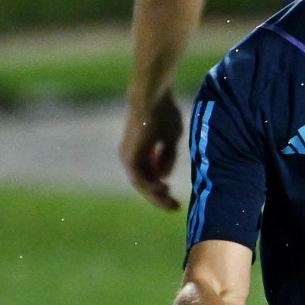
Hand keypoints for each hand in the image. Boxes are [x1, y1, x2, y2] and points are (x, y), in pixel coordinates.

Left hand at [120, 91, 183, 209]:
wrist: (152, 98)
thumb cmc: (164, 113)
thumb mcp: (171, 138)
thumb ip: (168, 156)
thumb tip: (164, 175)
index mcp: (141, 150)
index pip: (150, 175)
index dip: (163, 186)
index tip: (175, 197)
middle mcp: (131, 156)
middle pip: (145, 182)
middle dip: (160, 196)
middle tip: (175, 207)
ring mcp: (129, 157)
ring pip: (142, 183)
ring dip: (156, 195)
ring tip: (171, 203)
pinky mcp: (130, 157)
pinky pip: (140, 178)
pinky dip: (151, 186)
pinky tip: (163, 191)